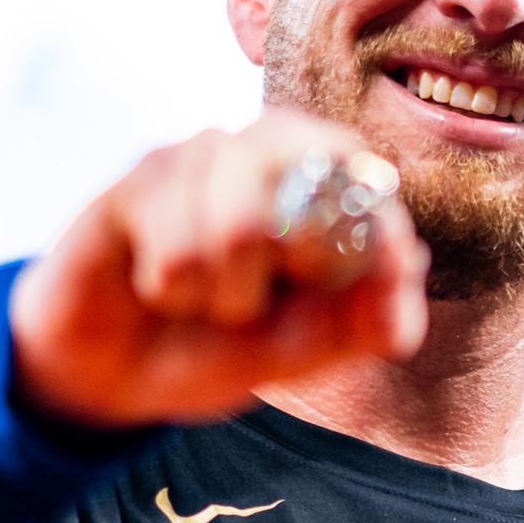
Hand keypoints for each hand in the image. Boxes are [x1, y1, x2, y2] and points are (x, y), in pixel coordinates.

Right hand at [8, 114, 427, 427]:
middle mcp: (271, 149)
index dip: (347, 245)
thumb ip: (371, 318)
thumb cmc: (220, 346)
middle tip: (253, 296)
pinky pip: (178, 245)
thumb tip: (409, 257)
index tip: (313, 286)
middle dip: (285, 271)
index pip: (368, 178)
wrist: (114, 374)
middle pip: (308, 183)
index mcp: (328, 182)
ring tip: (204, 298)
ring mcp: (206, 154)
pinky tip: (159, 283)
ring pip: (241, 227)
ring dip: (221, 296)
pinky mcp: (143, 172)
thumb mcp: (308, 351)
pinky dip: (172, 288)